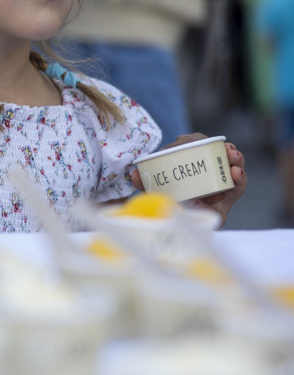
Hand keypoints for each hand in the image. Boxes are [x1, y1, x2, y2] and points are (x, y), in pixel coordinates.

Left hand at [129, 133, 246, 221]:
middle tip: (224, 147)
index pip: (194, 148)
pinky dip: (240, 178)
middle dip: (221, 147)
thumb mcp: (155, 194)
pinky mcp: (227, 199)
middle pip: (217, 154)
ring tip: (233, 156)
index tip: (196, 140)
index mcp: (187, 165)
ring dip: (235, 157)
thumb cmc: (166, 209)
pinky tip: (236, 173)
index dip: (196, 141)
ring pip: (231, 165)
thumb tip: (133, 173)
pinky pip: (238, 186)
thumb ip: (146, 184)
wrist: (176, 234)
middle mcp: (204, 172)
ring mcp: (218, 184)